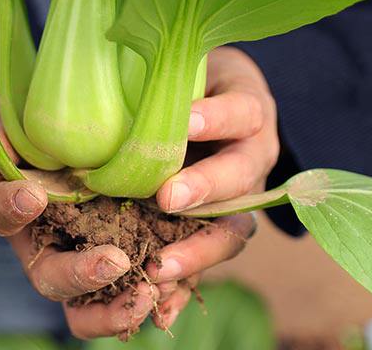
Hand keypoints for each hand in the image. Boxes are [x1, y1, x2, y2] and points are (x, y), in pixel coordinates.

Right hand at [0, 91, 167, 339]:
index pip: (1, 212)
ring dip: (112, 307)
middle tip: (112, 262)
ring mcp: (75, 254)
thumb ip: (7, 123)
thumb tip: (0, 148)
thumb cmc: (33, 115)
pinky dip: (140, 299)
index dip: (12, 207)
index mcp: (10, 201)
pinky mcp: (113, 255)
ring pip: (83, 304)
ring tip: (146, 297)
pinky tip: (167, 294)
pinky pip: (122, 294)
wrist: (64, 129)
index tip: (34, 195)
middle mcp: (40, 239)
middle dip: (78, 274)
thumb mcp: (15, 110)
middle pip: (48, 275)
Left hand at [147, 47, 278, 314]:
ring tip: (160, 267)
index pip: (241, 112)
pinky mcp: (221, 227)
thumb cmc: (199, 76)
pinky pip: (208, 257)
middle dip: (205, 189)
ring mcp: (242, 197)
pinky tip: (162, 308)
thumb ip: (172, 76)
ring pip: (232, 230)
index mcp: (249, 112)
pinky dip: (187, 283)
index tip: (183, 120)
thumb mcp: (195, 64)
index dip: (215, 118)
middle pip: (241, 178)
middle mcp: (253, 157)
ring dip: (197, 251)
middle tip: (168, 198)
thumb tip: (118, 68)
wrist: (222, 98)